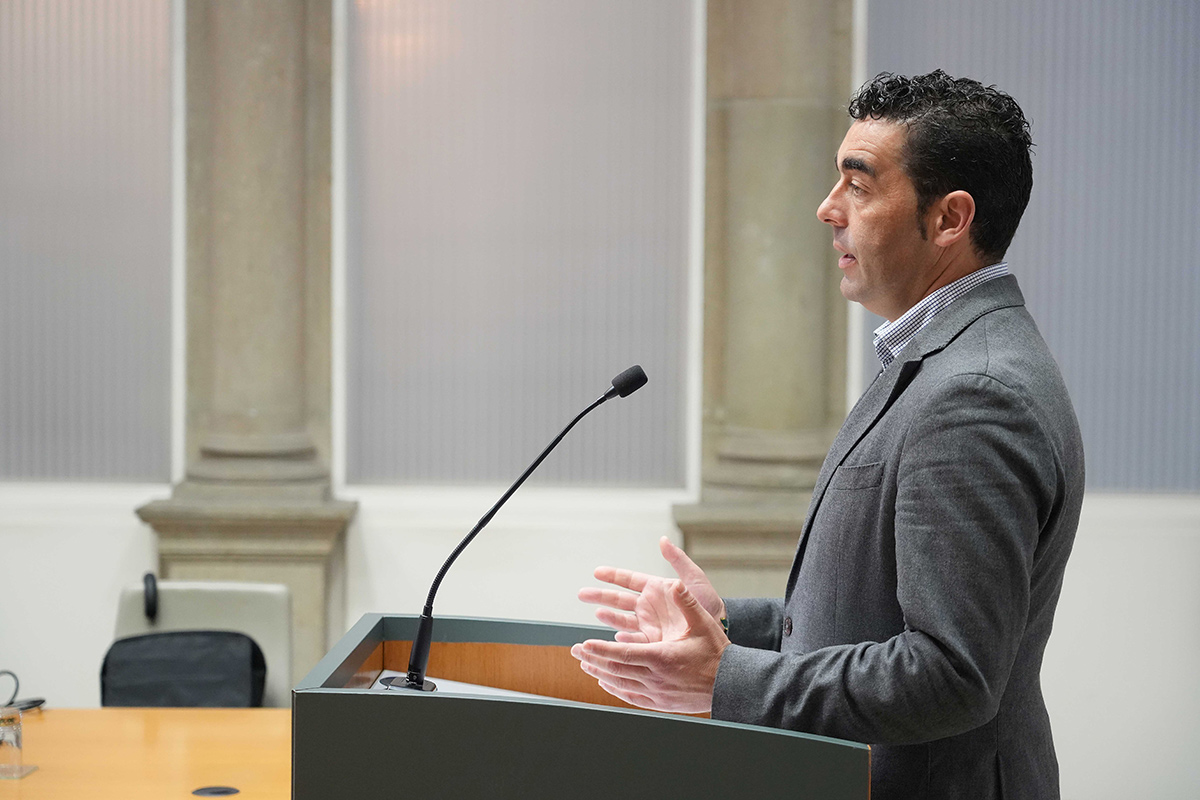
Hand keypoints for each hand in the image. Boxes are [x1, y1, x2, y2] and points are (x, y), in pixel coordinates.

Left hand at [571, 581, 728, 712]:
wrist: (731, 685)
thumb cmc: (717, 652)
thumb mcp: (704, 623)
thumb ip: (687, 602)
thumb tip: (676, 583)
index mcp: (662, 657)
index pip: (622, 654)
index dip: (600, 650)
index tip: (583, 644)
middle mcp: (656, 677)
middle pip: (616, 670)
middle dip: (593, 659)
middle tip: (574, 651)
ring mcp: (657, 693)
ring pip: (621, 684)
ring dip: (600, 673)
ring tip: (585, 665)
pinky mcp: (661, 702)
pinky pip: (631, 697)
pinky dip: (615, 689)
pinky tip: (606, 682)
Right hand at [578, 536, 724, 642]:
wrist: (721, 629)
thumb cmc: (710, 604)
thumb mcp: (694, 579)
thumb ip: (677, 560)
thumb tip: (663, 540)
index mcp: (656, 589)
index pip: (629, 580)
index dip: (612, 576)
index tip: (596, 572)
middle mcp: (649, 607)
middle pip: (618, 600)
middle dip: (600, 596)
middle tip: (582, 593)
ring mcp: (649, 625)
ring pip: (621, 620)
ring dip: (608, 617)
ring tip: (597, 613)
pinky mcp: (652, 643)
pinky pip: (632, 640)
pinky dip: (622, 639)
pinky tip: (614, 637)